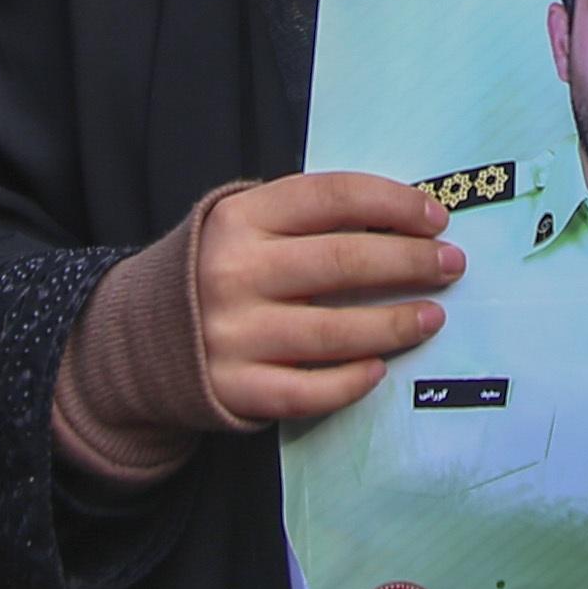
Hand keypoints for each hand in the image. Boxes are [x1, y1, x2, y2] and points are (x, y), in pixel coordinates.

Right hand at [196, 173, 462, 420]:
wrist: (135, 339)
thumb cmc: (214, 272)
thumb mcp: (243, 225)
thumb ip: (305, 218)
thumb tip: (401, 219)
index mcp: (240, 219)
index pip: (332, 197)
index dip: (393, 203)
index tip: (437, 218)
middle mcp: (234, 273)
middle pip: (344, 262)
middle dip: (411, 262)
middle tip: (452, 265)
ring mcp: (232, 335)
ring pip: (335, 331)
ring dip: (395, 324)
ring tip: (432, 317)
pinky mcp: (234, 388)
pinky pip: (308, 391)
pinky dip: (351, 382)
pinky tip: (379, 369)